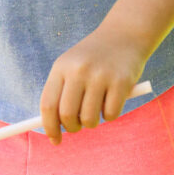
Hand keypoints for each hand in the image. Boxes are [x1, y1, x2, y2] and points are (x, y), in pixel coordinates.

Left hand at [39, 26, 147, 143]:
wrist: (124, 34)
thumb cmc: (94, 59)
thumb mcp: (72, 68)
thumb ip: (61, 95)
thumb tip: (52, 130)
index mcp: (61, 67)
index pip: (48, 105)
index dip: (50, 128)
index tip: (55, 140)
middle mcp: (79, 70)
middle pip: (67, 116)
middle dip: (72, 128)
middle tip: (78, 126)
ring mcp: (101, 75)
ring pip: (90, 119)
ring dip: (92, 123)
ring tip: (97, 109)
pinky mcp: (121, 82)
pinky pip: (110, 115)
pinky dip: (111, 115)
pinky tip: (113, 100)